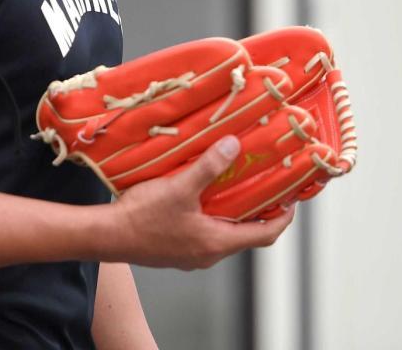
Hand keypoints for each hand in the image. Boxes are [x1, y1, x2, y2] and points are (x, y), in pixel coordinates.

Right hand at [104, 135, 295, 269]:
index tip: (292, 200)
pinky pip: (202, 233)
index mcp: (217, 242)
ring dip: (231, 213)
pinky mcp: (174, 249)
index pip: (264, 234)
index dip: (282, 217)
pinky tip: (197, 196)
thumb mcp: (179, 187)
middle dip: (257, 212)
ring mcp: (190, 254)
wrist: (109, 235)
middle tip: (263, 187)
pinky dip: (209, 216)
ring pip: (222, 234)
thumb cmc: (144, 216)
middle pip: (244, 235)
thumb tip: (233, 145)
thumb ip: (208, 167)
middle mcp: (208, 253)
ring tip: (232, 186)